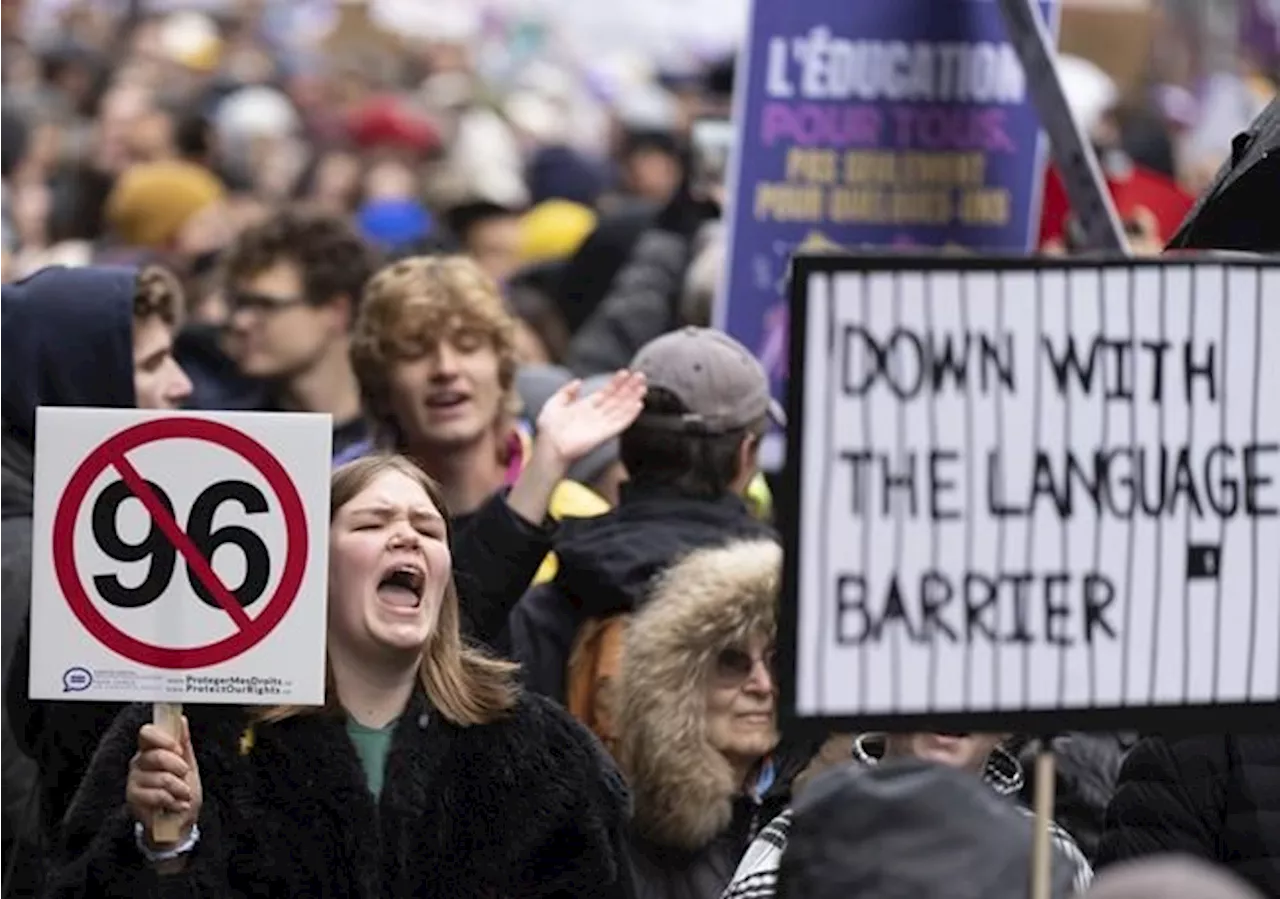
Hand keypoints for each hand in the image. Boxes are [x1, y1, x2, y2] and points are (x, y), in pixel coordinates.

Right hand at [127, 716, 201, 846]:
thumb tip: (182, 720)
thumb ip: (184, 744)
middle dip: (177, 767)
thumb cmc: (183, 791)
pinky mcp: (133, 798)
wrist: (180, 821)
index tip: (178, 749)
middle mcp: (139, 762)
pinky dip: (173, 801)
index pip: (147, 733)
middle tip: (185, 774)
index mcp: (151, 750)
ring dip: (179, 788)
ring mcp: (134, 781)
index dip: (163, 739)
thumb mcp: (189, 765)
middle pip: (155, 755)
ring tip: (183, 794)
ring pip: (160, 778)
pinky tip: (176, 804)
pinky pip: (157, 795)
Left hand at [534, 370, 646, 466]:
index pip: (607, 392)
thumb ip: (566, 392)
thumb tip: (578, 382)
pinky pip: (620, 423)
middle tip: (641, 375)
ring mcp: (601, 424)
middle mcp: (597, 415)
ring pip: (622, 409)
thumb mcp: (554, 404)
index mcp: (587, 406)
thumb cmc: (549, 428)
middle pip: (618, 399)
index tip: (625, 372)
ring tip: (643, 387)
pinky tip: (638, 405)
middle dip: (630, 387)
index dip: (616, 382)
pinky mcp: (604, 435)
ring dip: (633, 398)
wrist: (548, 446)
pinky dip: (630, 415)